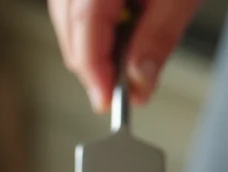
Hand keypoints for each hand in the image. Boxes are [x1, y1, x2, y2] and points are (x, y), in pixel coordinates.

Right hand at [48, 0, 200, 112]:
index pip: (83, 31)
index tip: (107, 102)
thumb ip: (158, 37)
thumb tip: (138, 81)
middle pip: (71, 33)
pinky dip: (97, 31)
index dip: (94, 74)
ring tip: (135, 55)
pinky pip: (76, 12)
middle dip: (99, 68)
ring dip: (98, 50)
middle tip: (134, 87)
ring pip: (69, 26)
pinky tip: (125, 32)